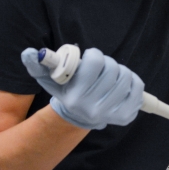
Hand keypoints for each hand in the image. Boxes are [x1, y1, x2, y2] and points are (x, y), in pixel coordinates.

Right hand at [21, 47, 144, 129]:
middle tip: (101, 67)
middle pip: (112, 68)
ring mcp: (111, 114)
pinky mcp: (126, 116)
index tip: (90, 58)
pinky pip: (138, 88)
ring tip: (111, 75)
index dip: (93, 55)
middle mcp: (92, 108)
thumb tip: (30, 53)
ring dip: (120, 71)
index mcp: (74, 97)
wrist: (78, 116)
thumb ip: (37, 64)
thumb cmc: (67, 90)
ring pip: (126, 76)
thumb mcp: (49, 79)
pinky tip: (122, 84)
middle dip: (107, 62)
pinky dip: (132, 81)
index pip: (95, 61)